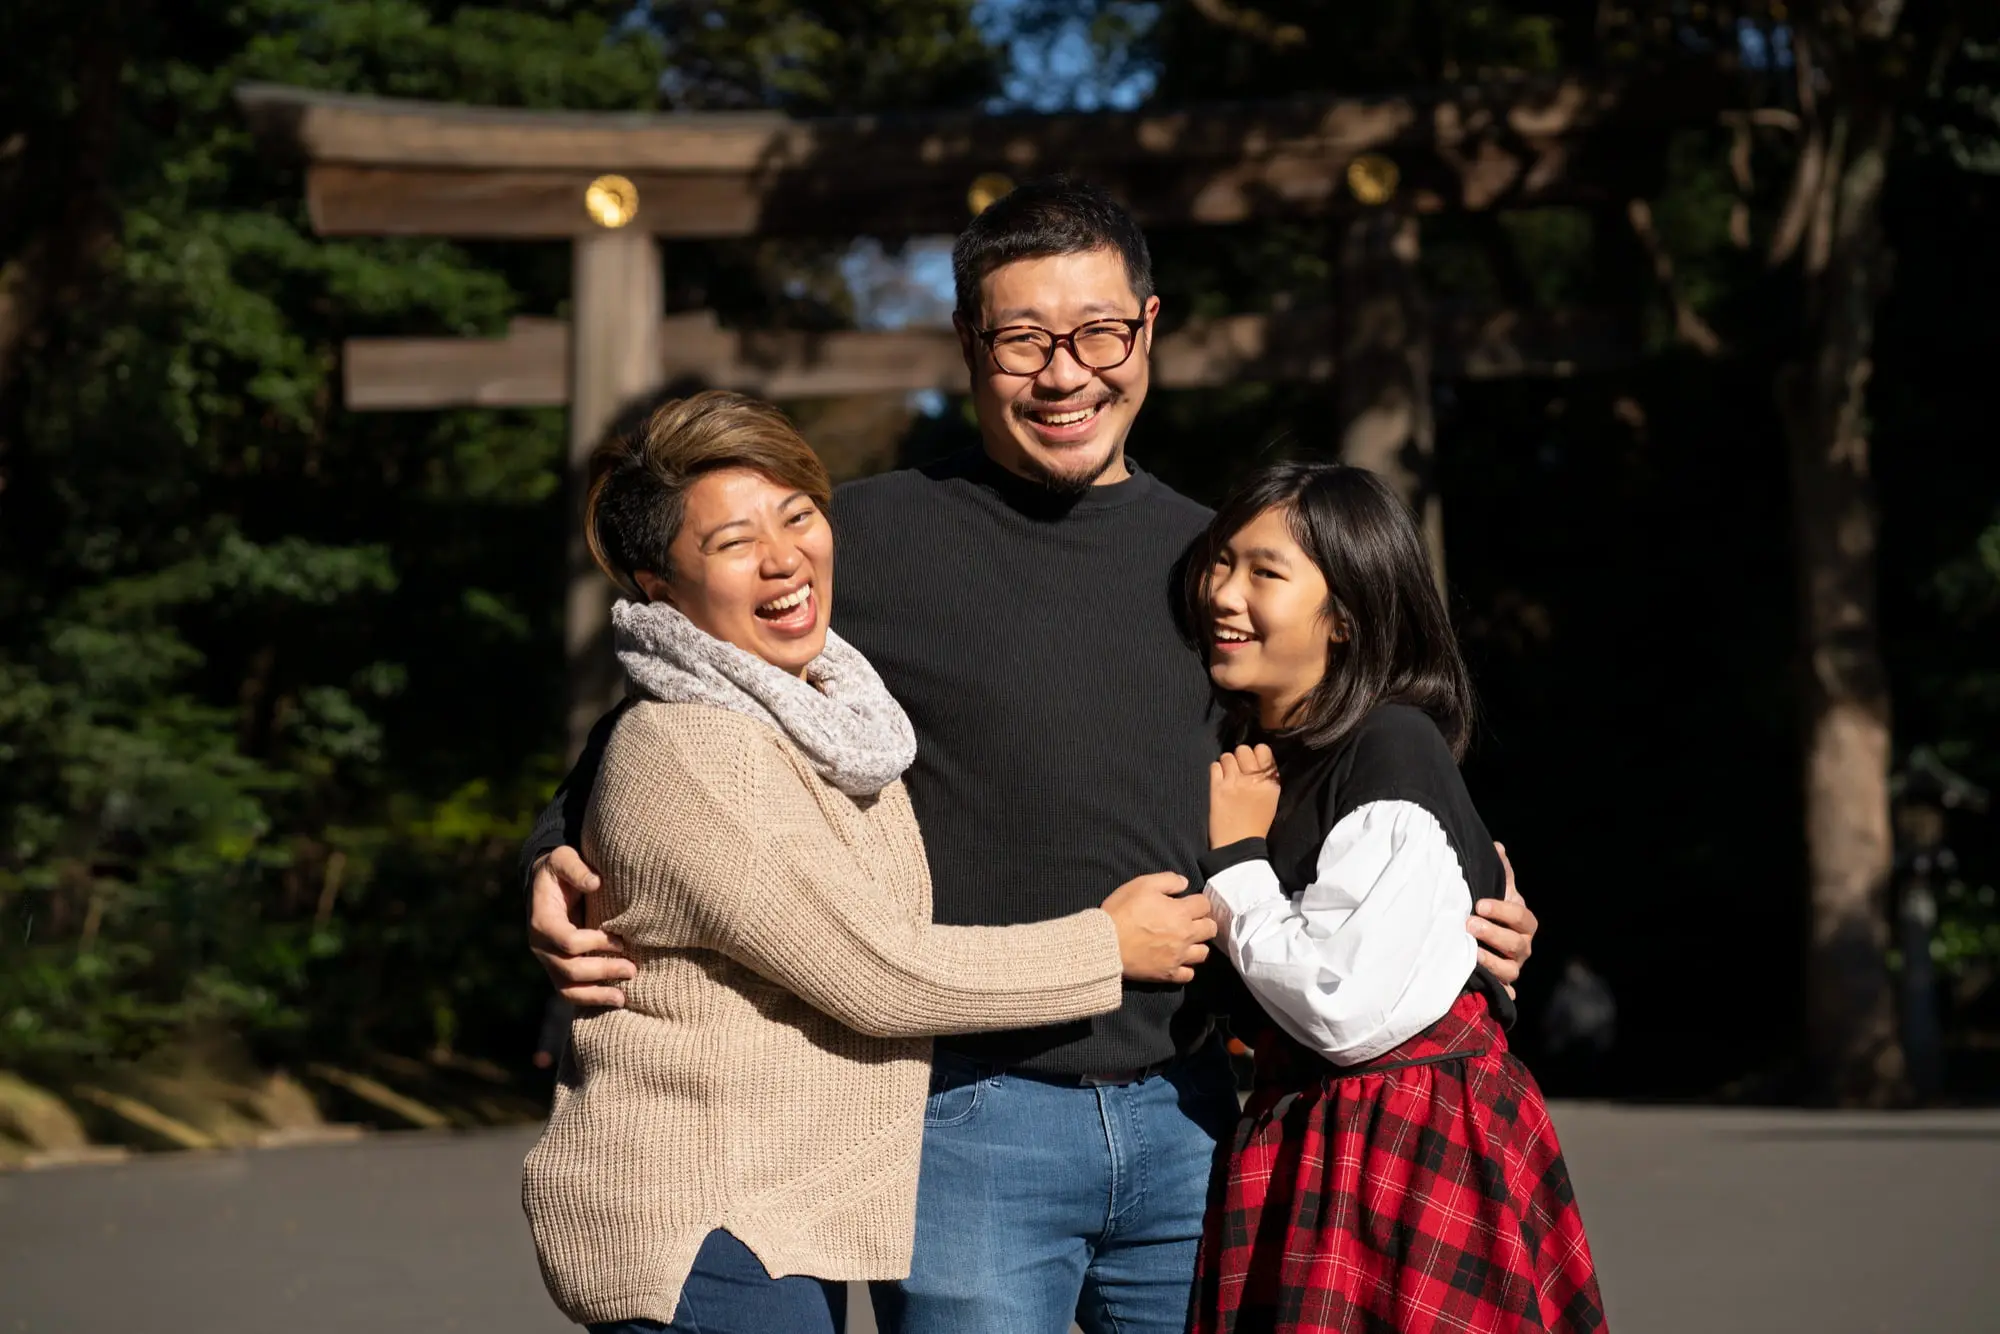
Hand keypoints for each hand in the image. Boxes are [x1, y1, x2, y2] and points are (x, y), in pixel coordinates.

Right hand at [529, 845, 633, 1006]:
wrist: (547, 884)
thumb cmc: (560, 870)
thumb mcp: (564, 858)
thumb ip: (576, 868)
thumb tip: (595, 883)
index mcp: (542, 921)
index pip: (567, 941)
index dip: (595, 943)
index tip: (620, 939)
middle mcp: (540, 946)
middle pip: (569, 969)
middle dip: (602, 971)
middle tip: (632, 969)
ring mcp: (547, 961)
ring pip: (567, 989)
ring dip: (596, 995)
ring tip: (623, 999)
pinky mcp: (557, 969)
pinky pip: (570, 992)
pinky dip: (591, 999)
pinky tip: (615, 1000)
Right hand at [1100, 872, 1215, 984]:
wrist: (1105, 943)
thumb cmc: (1122, 911)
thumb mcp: (1142, 884)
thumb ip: (1168, 880)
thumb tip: (1184, 883)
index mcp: (1181, 912)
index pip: (1205, 904)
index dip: (1197, 901)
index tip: (1187, 902)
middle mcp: (1185, 935)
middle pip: (1210, 929)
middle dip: (1203, 922)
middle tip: (1190, 921)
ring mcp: (1178, 957)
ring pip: (1203, 953)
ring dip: (1197, 945)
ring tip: (1185, 941)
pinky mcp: (1168, 974)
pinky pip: (1188, 975)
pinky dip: (1186, 968)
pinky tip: (1177, 960)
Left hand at [1209, 744, 1280, 847]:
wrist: (1239, 845)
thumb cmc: (1256, 824)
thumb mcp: (1271, 800)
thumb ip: (1267, 779)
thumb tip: (1258, 759)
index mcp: (1270, 783)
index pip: (1263, 749)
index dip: (1256, 753)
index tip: (1252, 761)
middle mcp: (1253, 779)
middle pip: (1243, 749)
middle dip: (1239, 756)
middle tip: (1238, 769)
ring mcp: (1234, 783)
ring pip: (1227, 756)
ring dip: (1226, 764)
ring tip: (1227, 776)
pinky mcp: (1217, 789)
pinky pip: (1214, 766)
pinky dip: (1215, 771)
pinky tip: (1219, 782)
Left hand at [1468, 842, 1535, 998]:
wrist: (1487, 936)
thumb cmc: (1492, 909)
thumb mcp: (1498, 890)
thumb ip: (1500, 872)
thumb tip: (1497, 847)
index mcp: (1524, 923)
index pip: (1520, 916)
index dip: (1502, 910)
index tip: (1479, 904)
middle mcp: (1523, 947)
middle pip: (1515, 944)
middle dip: (1493, 934)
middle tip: (1470, 924)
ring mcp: (1513, 966)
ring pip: (1510, 969)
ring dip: (1491, 961)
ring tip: (1471, 951)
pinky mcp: (1502, 983)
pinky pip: (1504, 991)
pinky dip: (1499, 992)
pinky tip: (1484, 988)